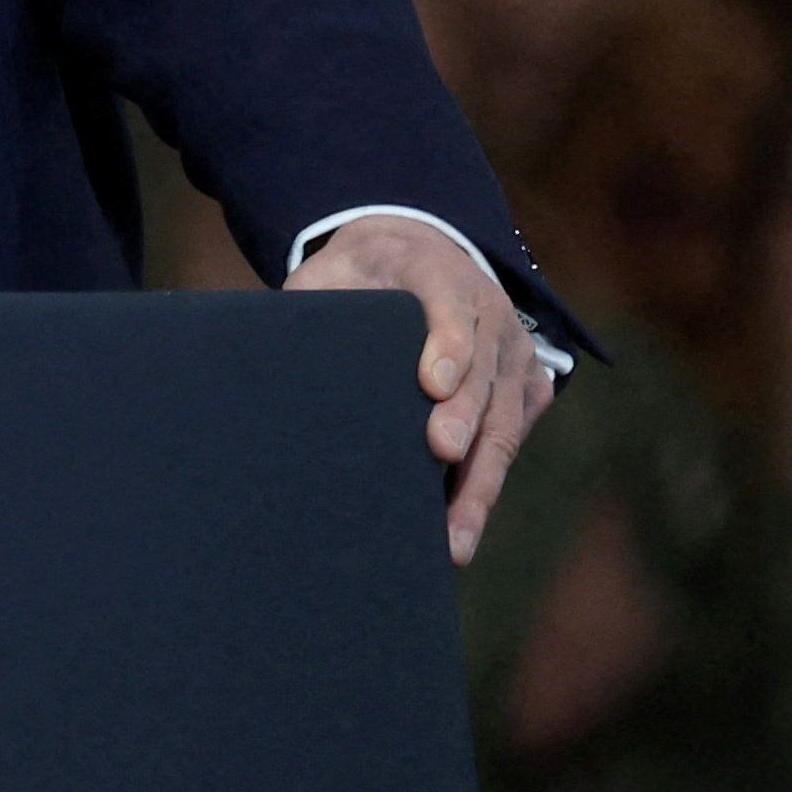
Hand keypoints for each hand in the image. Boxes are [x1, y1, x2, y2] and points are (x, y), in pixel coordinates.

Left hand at [285, 211, 553, 564]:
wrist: (417, 255)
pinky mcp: (527, 390)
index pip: (449, 305)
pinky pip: (513, 439)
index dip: (447, 343)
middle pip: (484, 371)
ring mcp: (514, 353)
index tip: (430, 382)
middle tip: (441, 453)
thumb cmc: (361, 276)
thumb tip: (264, 358)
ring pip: (506, 420)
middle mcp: (489, 311)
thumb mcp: (331, 270)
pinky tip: (461, 528)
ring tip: (454, 535)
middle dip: (464, 416)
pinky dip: (488, 485)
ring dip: (482, 479)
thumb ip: (309, 301)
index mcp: (437, 273)